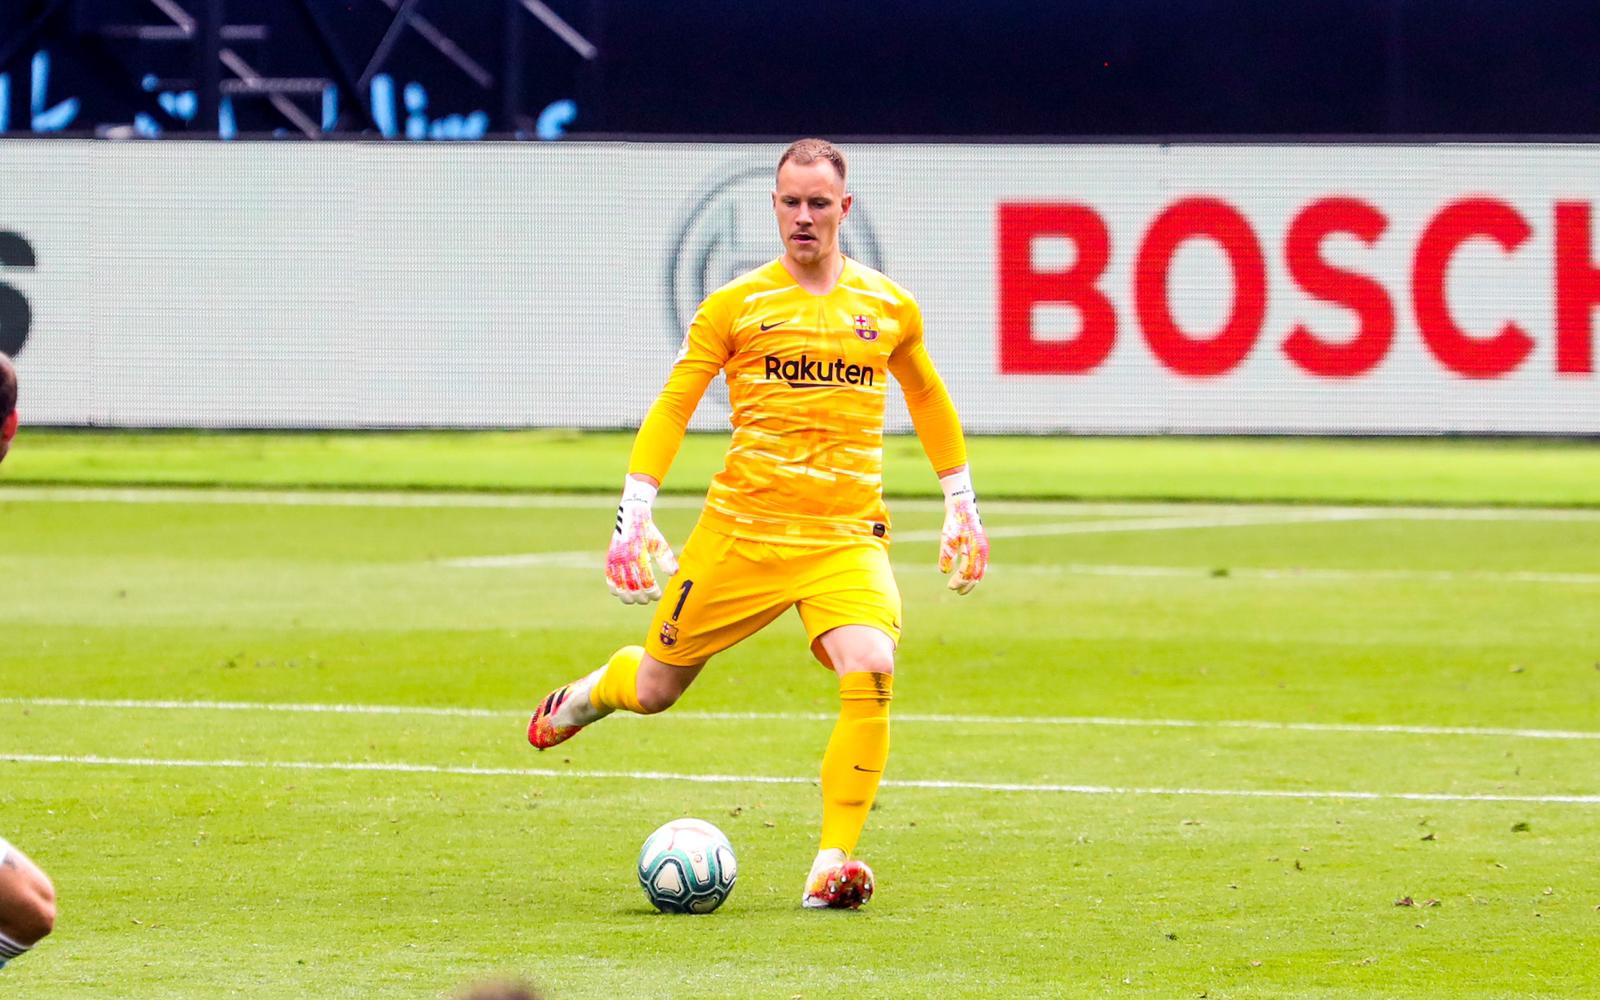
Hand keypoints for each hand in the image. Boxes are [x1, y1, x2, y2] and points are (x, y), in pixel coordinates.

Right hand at [605, 480, 677, 603]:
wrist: (631, 517)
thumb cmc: (649, 532)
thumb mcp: (660, 543)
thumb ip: (666, 558)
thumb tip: (674, 574)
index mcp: (639, 555)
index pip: (646, 581)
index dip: (652, 592)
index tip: (657, 596)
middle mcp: (625, 559)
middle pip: (632, 587)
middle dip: (641, 597)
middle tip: (648, 600)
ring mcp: (615, 560)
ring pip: (619, 587)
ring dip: (627, 597)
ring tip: (636, 600)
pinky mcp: (609, 560)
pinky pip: (609, 579)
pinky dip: (615, 589)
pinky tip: (622, 594)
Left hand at [938, 475, 987, 594]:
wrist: (962, 502)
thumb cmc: (954, 519)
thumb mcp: (947, 536)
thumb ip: (946, 554)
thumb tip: (944, 572)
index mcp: (975, 549)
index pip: (968, 572)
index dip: (959, 581)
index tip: (950, 586)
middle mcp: (982, 550)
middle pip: (976, 574)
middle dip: (966, 585)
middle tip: (955, 591)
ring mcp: (983, 547)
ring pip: (980, 570)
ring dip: (970, 580)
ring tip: (961, 587)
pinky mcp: (980, 544)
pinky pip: (981, 564)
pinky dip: (974, 572)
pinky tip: (967, 575)